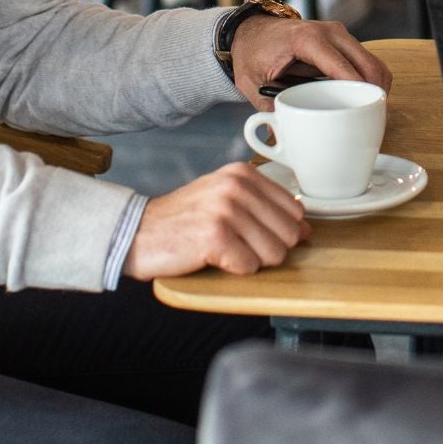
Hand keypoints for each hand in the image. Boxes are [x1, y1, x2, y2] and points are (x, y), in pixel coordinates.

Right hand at [122, 160, 309, 279]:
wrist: (137, 233)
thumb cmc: (183, 221)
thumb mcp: (225, 200)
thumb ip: (265, 208)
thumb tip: (305, 229)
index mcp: (244, 174)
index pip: (295, 211)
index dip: (279, 231)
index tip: (254, 234)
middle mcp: (237, 186)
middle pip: (288, 235)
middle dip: (266, 249)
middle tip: (235, 245)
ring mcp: (226, 210)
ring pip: (273, 254)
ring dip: (249, 261)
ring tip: (223, 250)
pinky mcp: (215, 237)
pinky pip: (249, 267)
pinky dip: (233, 270)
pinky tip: (211, 258)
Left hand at [229, 14, 391, 107]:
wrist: (251, 32)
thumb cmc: (252, 55)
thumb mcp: (252, 84)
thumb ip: (269, 109)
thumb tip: (286, 134)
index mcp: (307, 40)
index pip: (343, 67)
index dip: (358, 91)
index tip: (367, 113)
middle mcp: (329, 32)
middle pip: (368, 64)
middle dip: (374, 93)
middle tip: (369, 120)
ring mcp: (339, 33)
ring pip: (372, 62)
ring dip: (375, 86)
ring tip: (366, 112)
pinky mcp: (342, 39)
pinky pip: (366, 60)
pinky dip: (370, 79)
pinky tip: (361, 97)